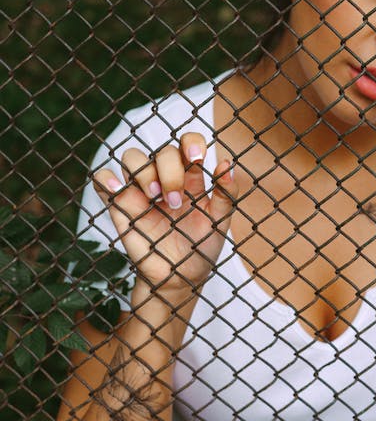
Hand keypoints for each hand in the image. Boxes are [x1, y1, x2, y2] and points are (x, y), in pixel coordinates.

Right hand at [93, 131, 236, 298]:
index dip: (190, 142)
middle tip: (175, 201)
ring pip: (131, 157)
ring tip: (154, 197)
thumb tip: (227, 162)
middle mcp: (164, 178)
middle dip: (170, 171)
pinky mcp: (120, 205)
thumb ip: (227, 194)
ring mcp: (140, 190)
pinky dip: (106, 179)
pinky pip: (102, 179)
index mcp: (190, 177)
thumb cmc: (200, 247)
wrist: (180, 278)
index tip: (196, 160)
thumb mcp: (219, 222)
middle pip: (161, 151)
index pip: (187, 142)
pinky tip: (118, 191)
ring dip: (143, 172)